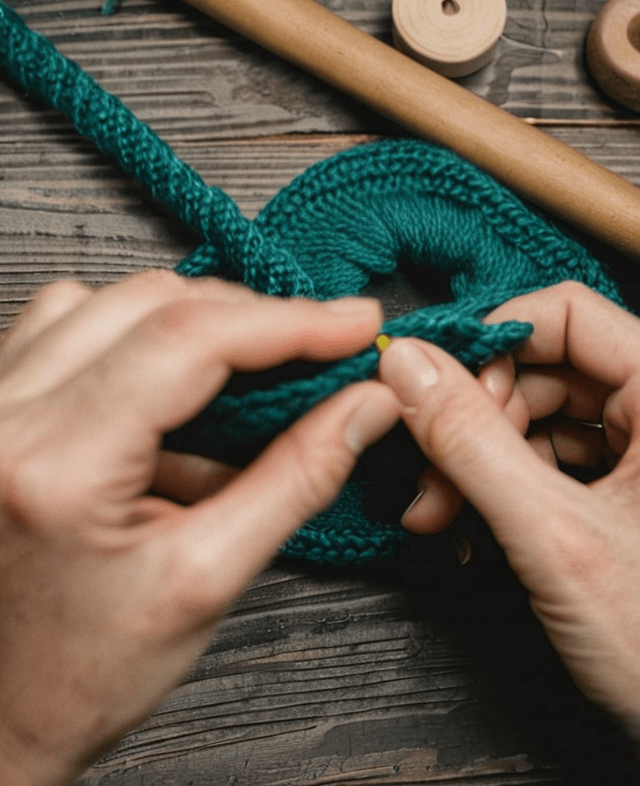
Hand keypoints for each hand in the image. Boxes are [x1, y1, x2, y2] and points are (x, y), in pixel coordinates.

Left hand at [0, 270, 399, 785]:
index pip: (191, 342)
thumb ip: (297, 479)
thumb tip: (364, 408)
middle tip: (316, 348)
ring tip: (244, 370)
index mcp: (60, 466)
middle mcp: (4, 417)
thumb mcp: (207, 579)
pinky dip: (131, 333)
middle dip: (250, 317)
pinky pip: (64, 324)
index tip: (351, 325)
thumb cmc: (85, 671)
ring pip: (106, 300)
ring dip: (189, 320)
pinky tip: (166, 381)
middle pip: (152, 304)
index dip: (288, 322)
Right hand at [378, 281, 639, 743]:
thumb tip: (407, 367)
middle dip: (471, 420)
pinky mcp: (617, 485)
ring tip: (437, 511)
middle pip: (539, 369)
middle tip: (429, 473)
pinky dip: (496, 485)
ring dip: (473, 459)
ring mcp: (637, 449)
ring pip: (532, 415)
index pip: (565, 315)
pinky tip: (465, 523)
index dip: (489, 342)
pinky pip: (542, 457)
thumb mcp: (553, 534)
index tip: (430, 383)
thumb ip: (472, 442)